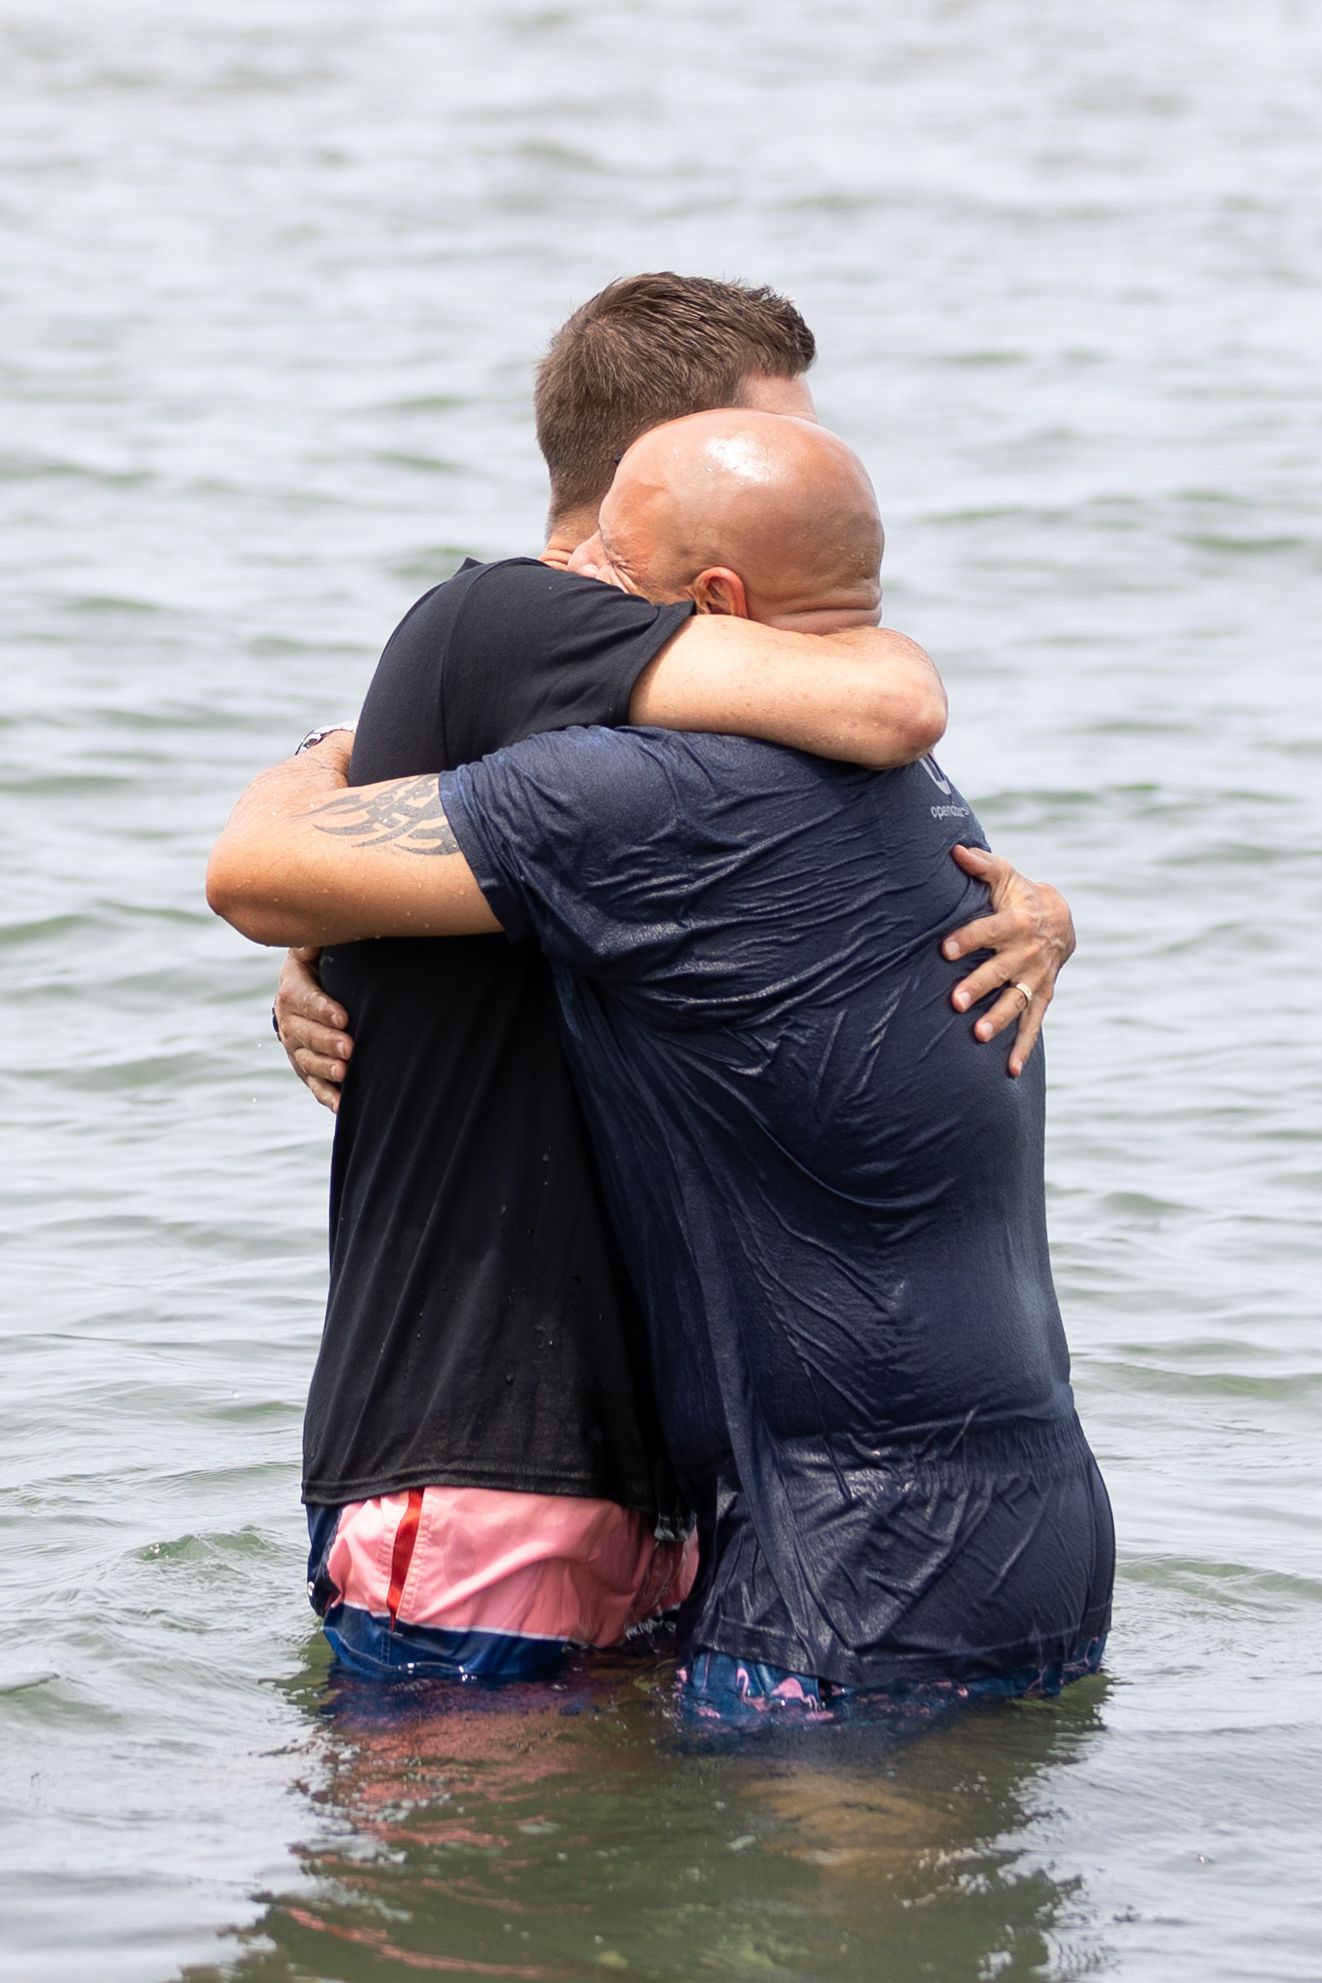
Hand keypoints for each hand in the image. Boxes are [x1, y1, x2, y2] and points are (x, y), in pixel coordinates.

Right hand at [273, 946, 353, 1111]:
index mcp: (292, 989)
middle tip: (350, 1048)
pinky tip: (342, 1106)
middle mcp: (289, 1020)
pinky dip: (327, 1095)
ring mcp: (296, 1046)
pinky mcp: (306, 1066)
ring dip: (325, 1068)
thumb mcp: (317, 946)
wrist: (315, 987)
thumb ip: (316, 939)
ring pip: (306, 1060)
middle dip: (326, 1042)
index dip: (322, 1009)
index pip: (302, 999)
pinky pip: (313, 1083)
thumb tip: (316, 932)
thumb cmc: (325, 961)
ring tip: (344, 1072)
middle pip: (303, 1033)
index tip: (344, 1017)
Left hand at [941, 846, 1076, 1077]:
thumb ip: (981, 865)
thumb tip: (955, 850)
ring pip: (1016, 1000)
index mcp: (1016, 921)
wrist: (1060, 919)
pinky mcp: (1041, 996)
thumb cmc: (1018, 896)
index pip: (988, 930)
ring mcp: (1035, 977)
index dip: (968, 939)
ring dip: (999, 1019)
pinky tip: (1010, 1069)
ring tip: (978, 1035)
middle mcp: (1027, 952)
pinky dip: (1024, 1047)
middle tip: (955, 1001)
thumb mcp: (1005, 876)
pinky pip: (1033, 1024)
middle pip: (999, 970)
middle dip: (979, 986)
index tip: (945, 949)